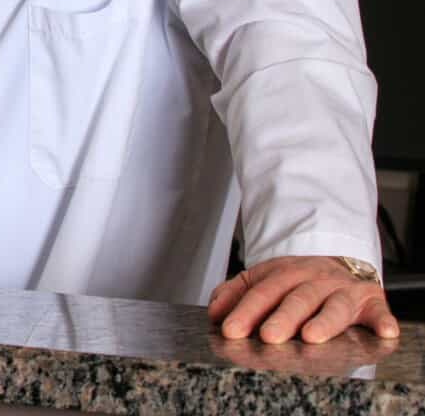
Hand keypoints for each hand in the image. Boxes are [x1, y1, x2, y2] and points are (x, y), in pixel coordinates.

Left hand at [208, 256, 399, 343]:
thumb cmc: (298, 280)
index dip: (246, 311)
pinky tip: (384, 332)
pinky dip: (382, 321)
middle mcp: (314, 279)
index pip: (262, 291)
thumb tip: (214, 310)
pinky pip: (379, 311)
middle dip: (282, 317)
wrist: (339, 262)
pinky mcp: (370, 301)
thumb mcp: (265, 278)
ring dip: (324, 320)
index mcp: (285, 273)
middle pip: (297, 298)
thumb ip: (237, 292)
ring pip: (333, 305)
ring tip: (311, 336)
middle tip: (268, 336)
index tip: (230, 329)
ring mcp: (343, 290)